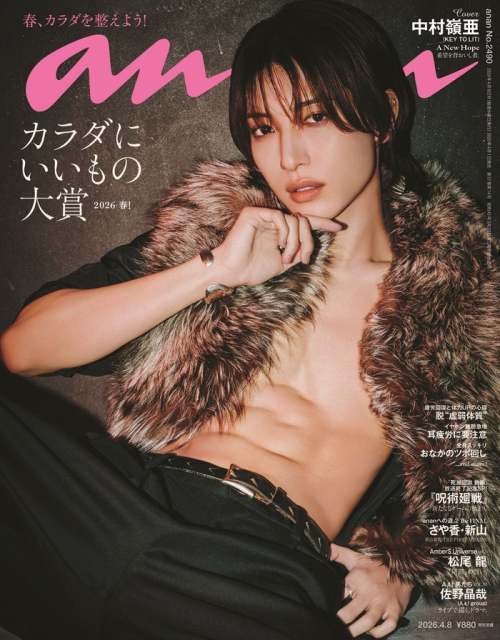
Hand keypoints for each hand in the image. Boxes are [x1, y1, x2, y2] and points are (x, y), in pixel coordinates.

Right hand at [212, 206, 343, 286]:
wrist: (233, 273)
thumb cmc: (253, 269)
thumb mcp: (284, 262)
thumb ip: (299, 250)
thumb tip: (313, 242)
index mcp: (279, 230)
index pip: (304, 222)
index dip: (323, 223)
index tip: (340, 228)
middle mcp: (272, 220)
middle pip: (303, 221)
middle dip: (308, 241)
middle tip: (302, 259)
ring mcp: (263, 215)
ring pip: (293, 220)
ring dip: (296, 241)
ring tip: (287, 257)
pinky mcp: (253, 213)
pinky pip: (280, 217)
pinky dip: (285, 233)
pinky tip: (280, 246)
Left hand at [330, 542, 413, 637]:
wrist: (403, 566)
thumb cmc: (375, 564)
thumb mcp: (355, 557)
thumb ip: (337, 553)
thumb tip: (322, 547)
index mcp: (357, 579)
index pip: (340, 594)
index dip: (330, 602)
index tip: (325, 608)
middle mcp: (369, 592)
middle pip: (351, 612)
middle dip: (341, 620)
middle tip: (334, 626)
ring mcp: (383, 604)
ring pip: (367, 622)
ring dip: (356, 630)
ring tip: (347, 634)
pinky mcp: (395, 612)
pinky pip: (386, 628)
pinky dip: (378, 633)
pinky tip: (370, 631)